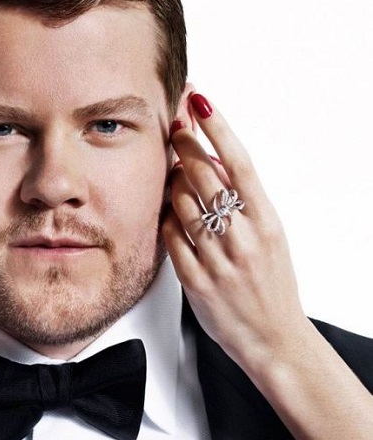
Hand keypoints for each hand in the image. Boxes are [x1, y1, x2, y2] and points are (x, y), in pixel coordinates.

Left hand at [164, 93, 308, 377]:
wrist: (274, 339)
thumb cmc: (271, 285)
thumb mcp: (270, 236)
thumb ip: (245, 202)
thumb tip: (214, 162)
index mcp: (266, 222)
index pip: (238, 162)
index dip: (216, 127)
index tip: (199, 101)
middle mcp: (243, 238)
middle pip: (204, 176)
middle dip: (184, 145)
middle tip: (173, 126)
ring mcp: (218, 260)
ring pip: (181, 203)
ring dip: (172, 182)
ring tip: (172, 173)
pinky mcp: (195, 282)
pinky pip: (170, 238)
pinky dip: (165, 220)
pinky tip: (167, 213)